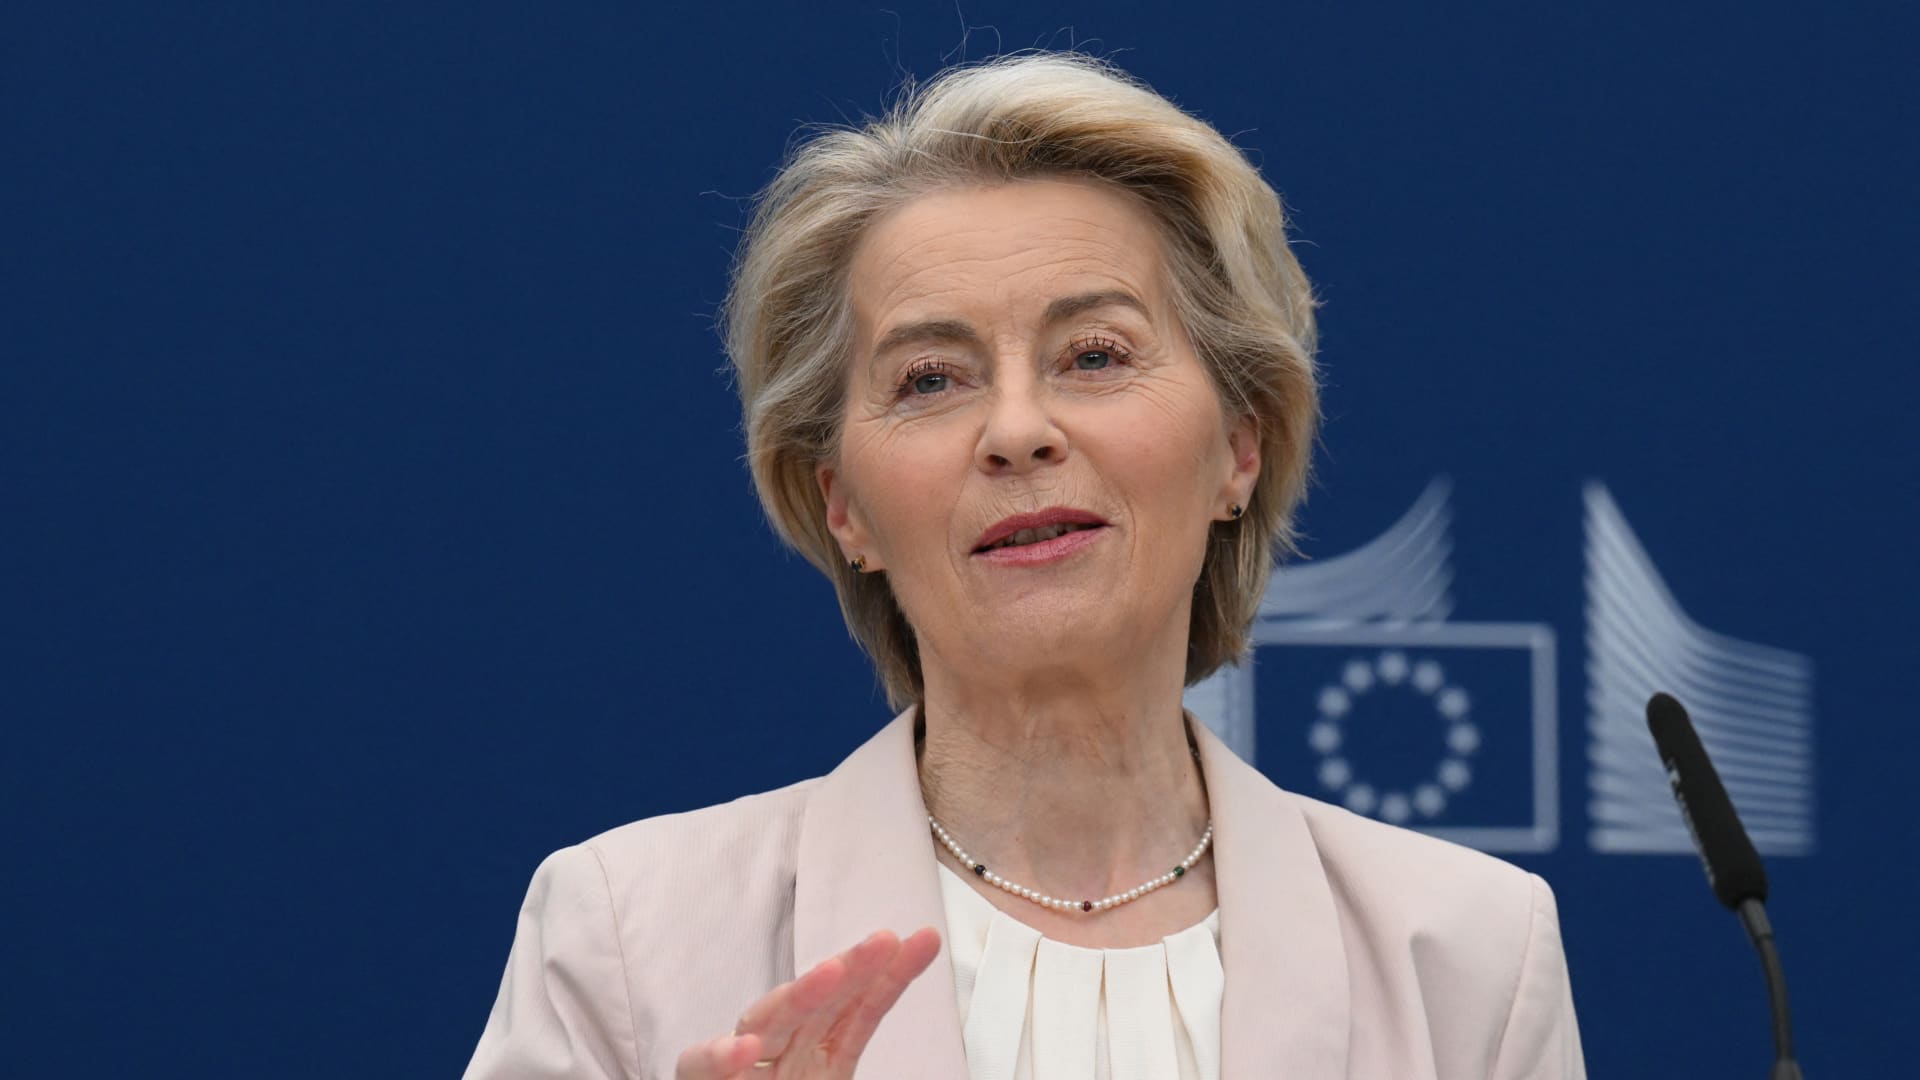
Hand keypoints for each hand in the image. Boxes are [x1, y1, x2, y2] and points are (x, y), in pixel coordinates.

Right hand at [674, 927, 941, 1079]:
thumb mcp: (831, 1077)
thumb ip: (850, 1035)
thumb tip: (888, 1000)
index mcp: (819, 1056)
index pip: (858, 1012)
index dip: (890, 979)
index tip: (924, 943)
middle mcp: (785, 1051)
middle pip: (820, 1004)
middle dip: (852, 969)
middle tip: (884, 942)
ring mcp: (745, 1062)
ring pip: (770, 1022)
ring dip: (799, 996)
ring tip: (831, 973)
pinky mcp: (704, 1079)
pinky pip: (706, 1067)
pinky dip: (719, 1056)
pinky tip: (743, 1047)